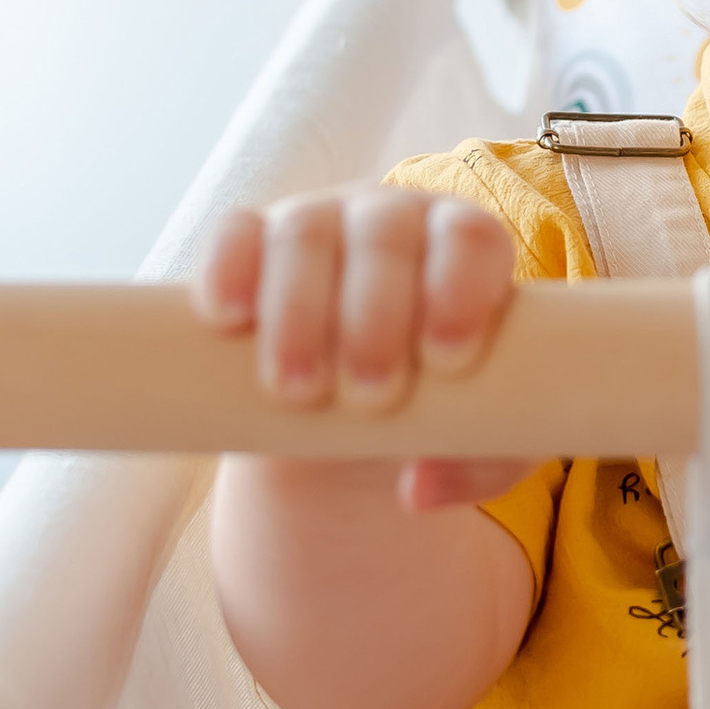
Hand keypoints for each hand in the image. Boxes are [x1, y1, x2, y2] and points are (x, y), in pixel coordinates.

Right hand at [192, 187, 528, 510]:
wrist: (355, 400)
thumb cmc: (438, 403)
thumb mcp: (482, 436)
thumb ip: (479, 465)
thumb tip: (417, 488)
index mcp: (463, 247)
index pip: (470, 239)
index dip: (459, 289)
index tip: (445, 361)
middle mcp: (392, 219)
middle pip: (385, 235)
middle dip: (375, 315)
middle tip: (371, 395)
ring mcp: (318, 221)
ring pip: (305, 234)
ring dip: (298, 311)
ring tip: (296, 391)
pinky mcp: (252, 240)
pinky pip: (235, 233)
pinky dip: (228, 268)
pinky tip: (228, 318)